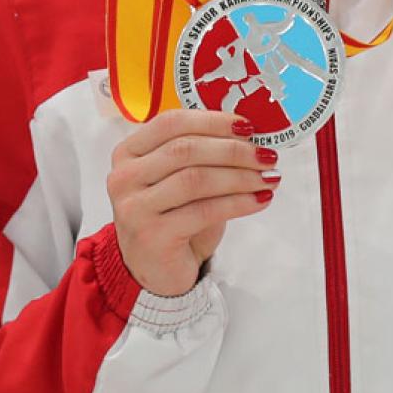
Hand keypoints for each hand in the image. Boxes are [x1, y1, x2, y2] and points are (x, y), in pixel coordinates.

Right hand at [108, 110, 278, 297]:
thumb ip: (204, 155)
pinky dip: (238, 202)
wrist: (155, 271)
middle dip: (234, 150)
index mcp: (129, 152)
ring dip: (240, 176)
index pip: (172, 123)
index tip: (248, 127)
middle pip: (186, 150)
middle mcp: (124, 177)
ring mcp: (135, 207)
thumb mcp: (182, 179)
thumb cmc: (174, 219)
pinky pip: (204, 211)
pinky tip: (259, 200)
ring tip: (268, 178)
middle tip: (267, 156)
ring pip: (196, 179)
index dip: (213, 121)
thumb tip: (250, 136)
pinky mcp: (152, 235)